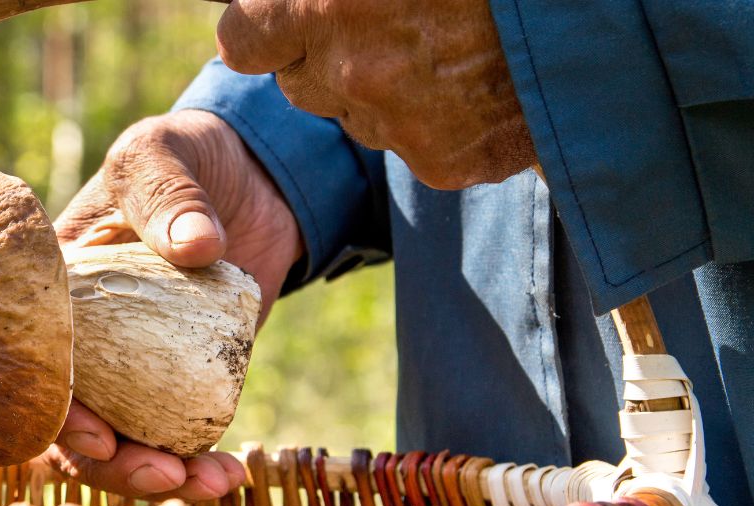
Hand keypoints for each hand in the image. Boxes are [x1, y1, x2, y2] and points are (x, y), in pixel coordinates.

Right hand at [42, 109, 301, 500]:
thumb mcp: (162, 154)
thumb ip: (168, 192)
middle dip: (109, 464)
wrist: (249, 177)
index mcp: (51, 295)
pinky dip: (197, 461)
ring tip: (210, 484)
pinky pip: (176, 432)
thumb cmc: (183, 157)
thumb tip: (196, 248)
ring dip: (154, 476)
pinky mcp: (182, 379)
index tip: (97, 433)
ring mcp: (133, 366)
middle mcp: (83, 341)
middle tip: (161, 474)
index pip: (28, 365)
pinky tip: (230, 474)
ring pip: (123, 442)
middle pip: (71, 424)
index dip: (51, 412)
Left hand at [215, 0, 535, 188]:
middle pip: (301, 86)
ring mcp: (398, 126)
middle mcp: (353, 74)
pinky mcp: (442, 164)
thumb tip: (288, 12)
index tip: (286, 24)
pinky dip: (438, 126)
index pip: (244, 41)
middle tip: (389, 26)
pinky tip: (478, 86)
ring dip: (386, 93)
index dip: (266, 32)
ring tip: (447, 51)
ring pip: (359, 119)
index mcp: (329, 7)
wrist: (587, 15)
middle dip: (329, 61)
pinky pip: (414, 148)